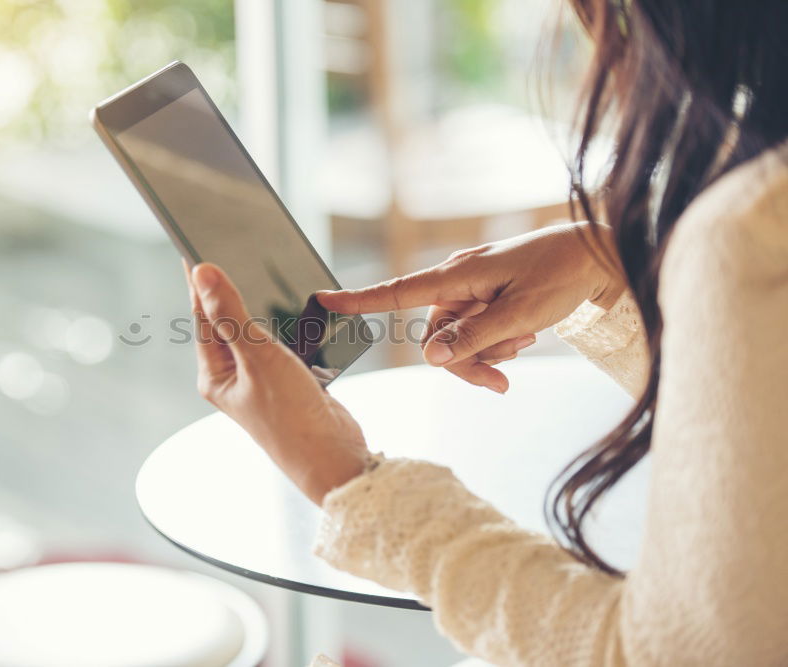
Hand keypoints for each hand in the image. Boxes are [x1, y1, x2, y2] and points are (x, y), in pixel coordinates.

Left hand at [186, 261, 368, 504]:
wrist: (334, 458)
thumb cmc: (290, 417)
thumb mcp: (258, 357)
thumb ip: (231, 313)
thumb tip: (202, 272)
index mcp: (214, 373)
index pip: (201, 314)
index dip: (200, 278)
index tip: (196, 241)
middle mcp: (233, 375)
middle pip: (227, 318)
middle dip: (231, 285)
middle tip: (230, 244)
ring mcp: (261, 377)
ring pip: (258, 327)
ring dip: (263, 302)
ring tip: (262, 266)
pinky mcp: (289, 378)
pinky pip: (282, 339)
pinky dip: (289, 321)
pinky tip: (296, 303)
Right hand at [318, 222, 623, 392]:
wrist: (600, 255)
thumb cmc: (562, 274)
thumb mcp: (520, 312)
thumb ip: (475, 336)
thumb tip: (431, 357)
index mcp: (456, 275)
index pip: (398, 292)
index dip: (360, 299)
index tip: (324, 300)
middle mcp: (457, 281)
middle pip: (435, 336)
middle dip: (467, 361)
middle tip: (503, 380)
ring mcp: (472, 290)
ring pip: (458, 339)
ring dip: (488, 351)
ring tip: (525, 342)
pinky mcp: (487, 297)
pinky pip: (476, 330)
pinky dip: (497, 342)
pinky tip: (525, 336)